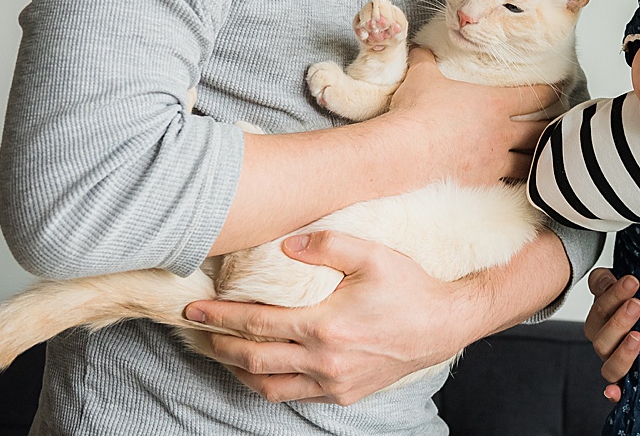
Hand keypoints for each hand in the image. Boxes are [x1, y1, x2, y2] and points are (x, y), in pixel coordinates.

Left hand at [185, 231, 474, 404]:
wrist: (444, 324)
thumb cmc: (409, 287)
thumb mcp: (372, 255)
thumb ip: (327, 244)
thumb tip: (286, 244)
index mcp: (325, 325)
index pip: (257, 324)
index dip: (221, 316)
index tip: (195, 309)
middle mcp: (324, 360)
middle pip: (253, 359)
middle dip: (218, 345)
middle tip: (195, 332)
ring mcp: (333, 383)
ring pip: (268, 386)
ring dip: (238, 371)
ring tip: (221, 354)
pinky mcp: (343, 394)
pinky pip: (294, 396)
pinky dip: (269, 384)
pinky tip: (262, 370)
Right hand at [383, 48, 558, 184]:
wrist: (404, 152)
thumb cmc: (417, 112)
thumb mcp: (422, 76)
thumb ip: (426, 59)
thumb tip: (419, 46)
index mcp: (494, 104)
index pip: (534, 96)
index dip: (551, 92)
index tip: (559, 89)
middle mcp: (501, 134)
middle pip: (540, 131)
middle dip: (553, 127)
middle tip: (561, 126)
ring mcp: (494, 162)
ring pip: (531, 162)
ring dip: (540, 158)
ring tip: (548, 157)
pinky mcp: (483, 184)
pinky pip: (510, 185)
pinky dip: (519, 183)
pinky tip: (524, 185)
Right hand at [583, 268, 639, 401]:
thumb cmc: (636, 303)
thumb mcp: (623, 287)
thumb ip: (606, 281)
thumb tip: (606, 280)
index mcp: (601, 319)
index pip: (600, 308)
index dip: (612, 295)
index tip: (632, 282)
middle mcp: (605, 344)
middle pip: (602, 339)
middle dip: (619, 321)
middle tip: (637, 305)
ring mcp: (615, 364)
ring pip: (609, 367)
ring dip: (622, 353)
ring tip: (638, 337)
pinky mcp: (627, 382)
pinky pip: (619, 392)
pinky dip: (614, 393)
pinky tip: (614, 392)